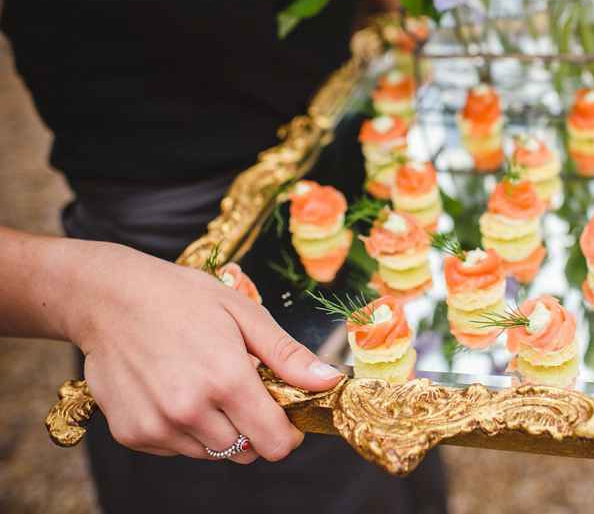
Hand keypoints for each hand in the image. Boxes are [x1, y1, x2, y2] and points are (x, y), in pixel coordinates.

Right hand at [62, 240, 343, 462]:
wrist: (108, 298)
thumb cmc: (181, 298)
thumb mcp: (244, 314)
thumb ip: (288, 355)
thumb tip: (328, 381)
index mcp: (225, 379)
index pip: (274, 442)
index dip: (288, 433)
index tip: (286, 414)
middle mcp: (190, 410)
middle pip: (245, 451)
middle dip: (253, 427)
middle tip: (240, 388)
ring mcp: (158, 426)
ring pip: (211, 453)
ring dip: (219, 429)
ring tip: (204, 384)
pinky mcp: (132, 434)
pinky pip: (177, 449)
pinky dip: (185, 430)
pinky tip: (176, 391)